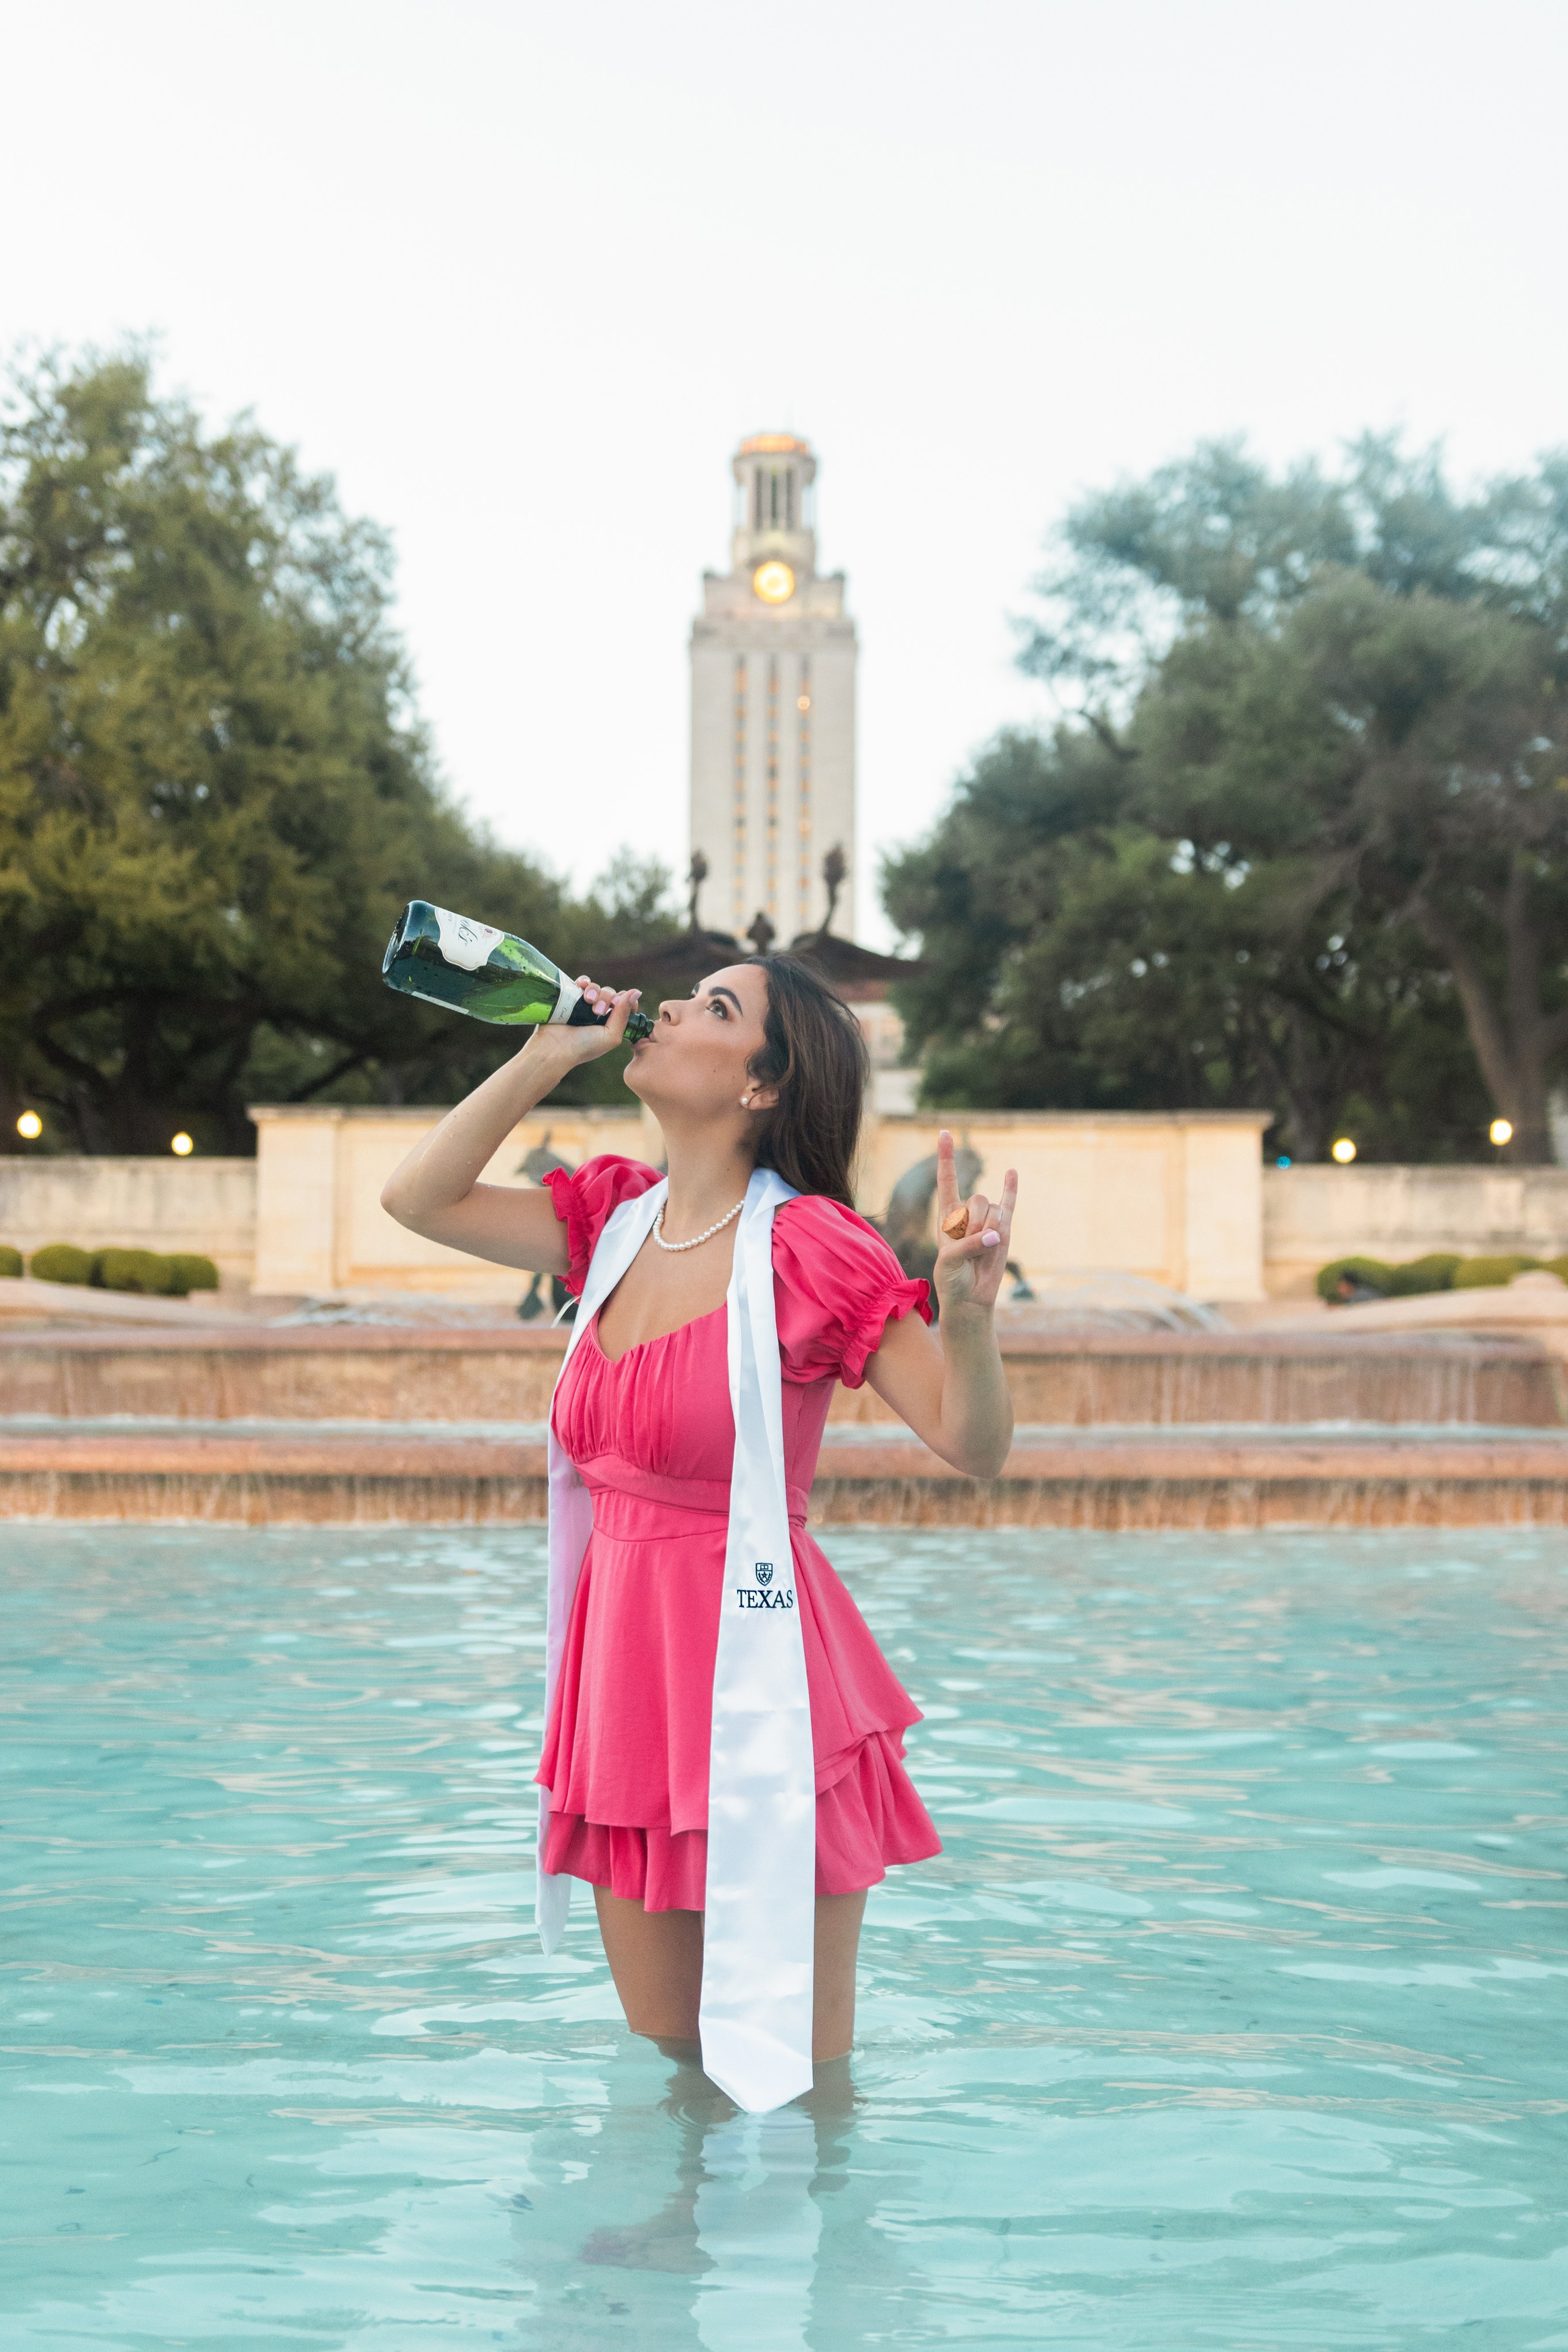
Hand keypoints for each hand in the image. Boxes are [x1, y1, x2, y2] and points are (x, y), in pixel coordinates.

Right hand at [525, 977, 640, 1065]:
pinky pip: (582, 982)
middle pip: (611, 994)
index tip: (618, 1006)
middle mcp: (599, 1013)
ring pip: (598, 987)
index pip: (626, 1004)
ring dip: (595, 991)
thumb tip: (636, 992)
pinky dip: (584, 981)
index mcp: (611, 1023)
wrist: (554, 1048)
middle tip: (597, 1011)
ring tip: (587, 1001)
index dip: (626, 1001)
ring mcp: (584, 1004)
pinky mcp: (570, 997)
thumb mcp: (611, 1036)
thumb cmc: (584, 1047)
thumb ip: (624, 1015)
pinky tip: (581, 985)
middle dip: (607, 999)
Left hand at [931, 1127, 1016, 1317]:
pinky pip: (1010, 1204)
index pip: (946, 1179)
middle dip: (974, 1226)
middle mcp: (967, 1212)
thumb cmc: (951, 1279)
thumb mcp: (949, 1261)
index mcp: (946, 1215)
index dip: (946, 1157)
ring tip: (982, 1252)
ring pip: (994, 1211)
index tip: (945, 1132)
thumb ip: (968, 1245)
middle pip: (977, 1200)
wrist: (970, 1299)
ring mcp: (987, 1219)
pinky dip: (1011, 1188)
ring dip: (990, 1232)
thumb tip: (995, 1236)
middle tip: (968, 1249)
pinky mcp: (1005, 1228)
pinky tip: (1012, 1172)